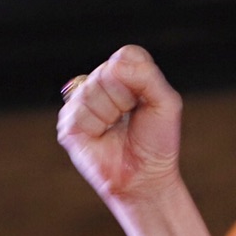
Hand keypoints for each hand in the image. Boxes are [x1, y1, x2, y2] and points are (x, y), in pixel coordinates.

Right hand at [57, 44, 183, 207]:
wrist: (145, 178)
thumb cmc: (157, 142)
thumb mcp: (167, 103)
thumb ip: (148, 75)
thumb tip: (115, 66)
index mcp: (124, 74)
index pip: (126, 56)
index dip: (138, 80)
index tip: (145, 103)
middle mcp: (100, 84)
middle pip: (109, 72)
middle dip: (125, 99)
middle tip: (130, 119)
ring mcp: (82, 103)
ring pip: (92, 90)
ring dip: (111, 113)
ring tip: (116, 129)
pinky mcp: (69, 124)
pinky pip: (79, 110)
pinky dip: (96, 126)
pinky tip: (102, 137)